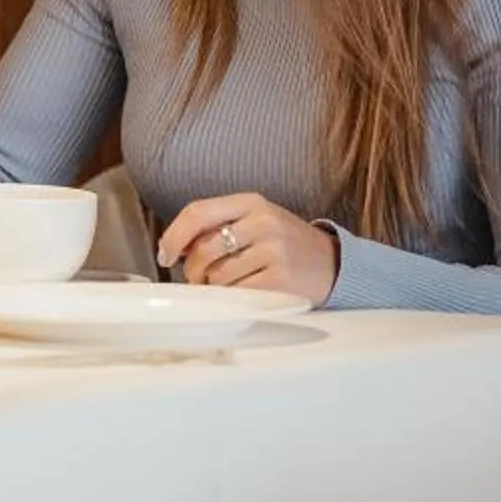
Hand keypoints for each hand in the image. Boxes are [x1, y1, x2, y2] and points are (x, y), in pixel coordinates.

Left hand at [157, 192, 337, 303]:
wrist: (335, 265)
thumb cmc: (286, 244)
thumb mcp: (257, 221)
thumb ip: (219, 226)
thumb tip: (175, 247)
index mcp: (252, 202)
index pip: (197, 212)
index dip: (174, 235)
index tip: (165, 253)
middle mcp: (263, 223)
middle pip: (202, 249)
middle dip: (193, 269)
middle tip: (199, 277)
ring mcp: (274, 251)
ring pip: (217, 275)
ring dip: (214, 286)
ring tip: (230, 284)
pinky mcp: (281, 279)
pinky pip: (237, 294)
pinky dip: (232, 298)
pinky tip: (243, 294)